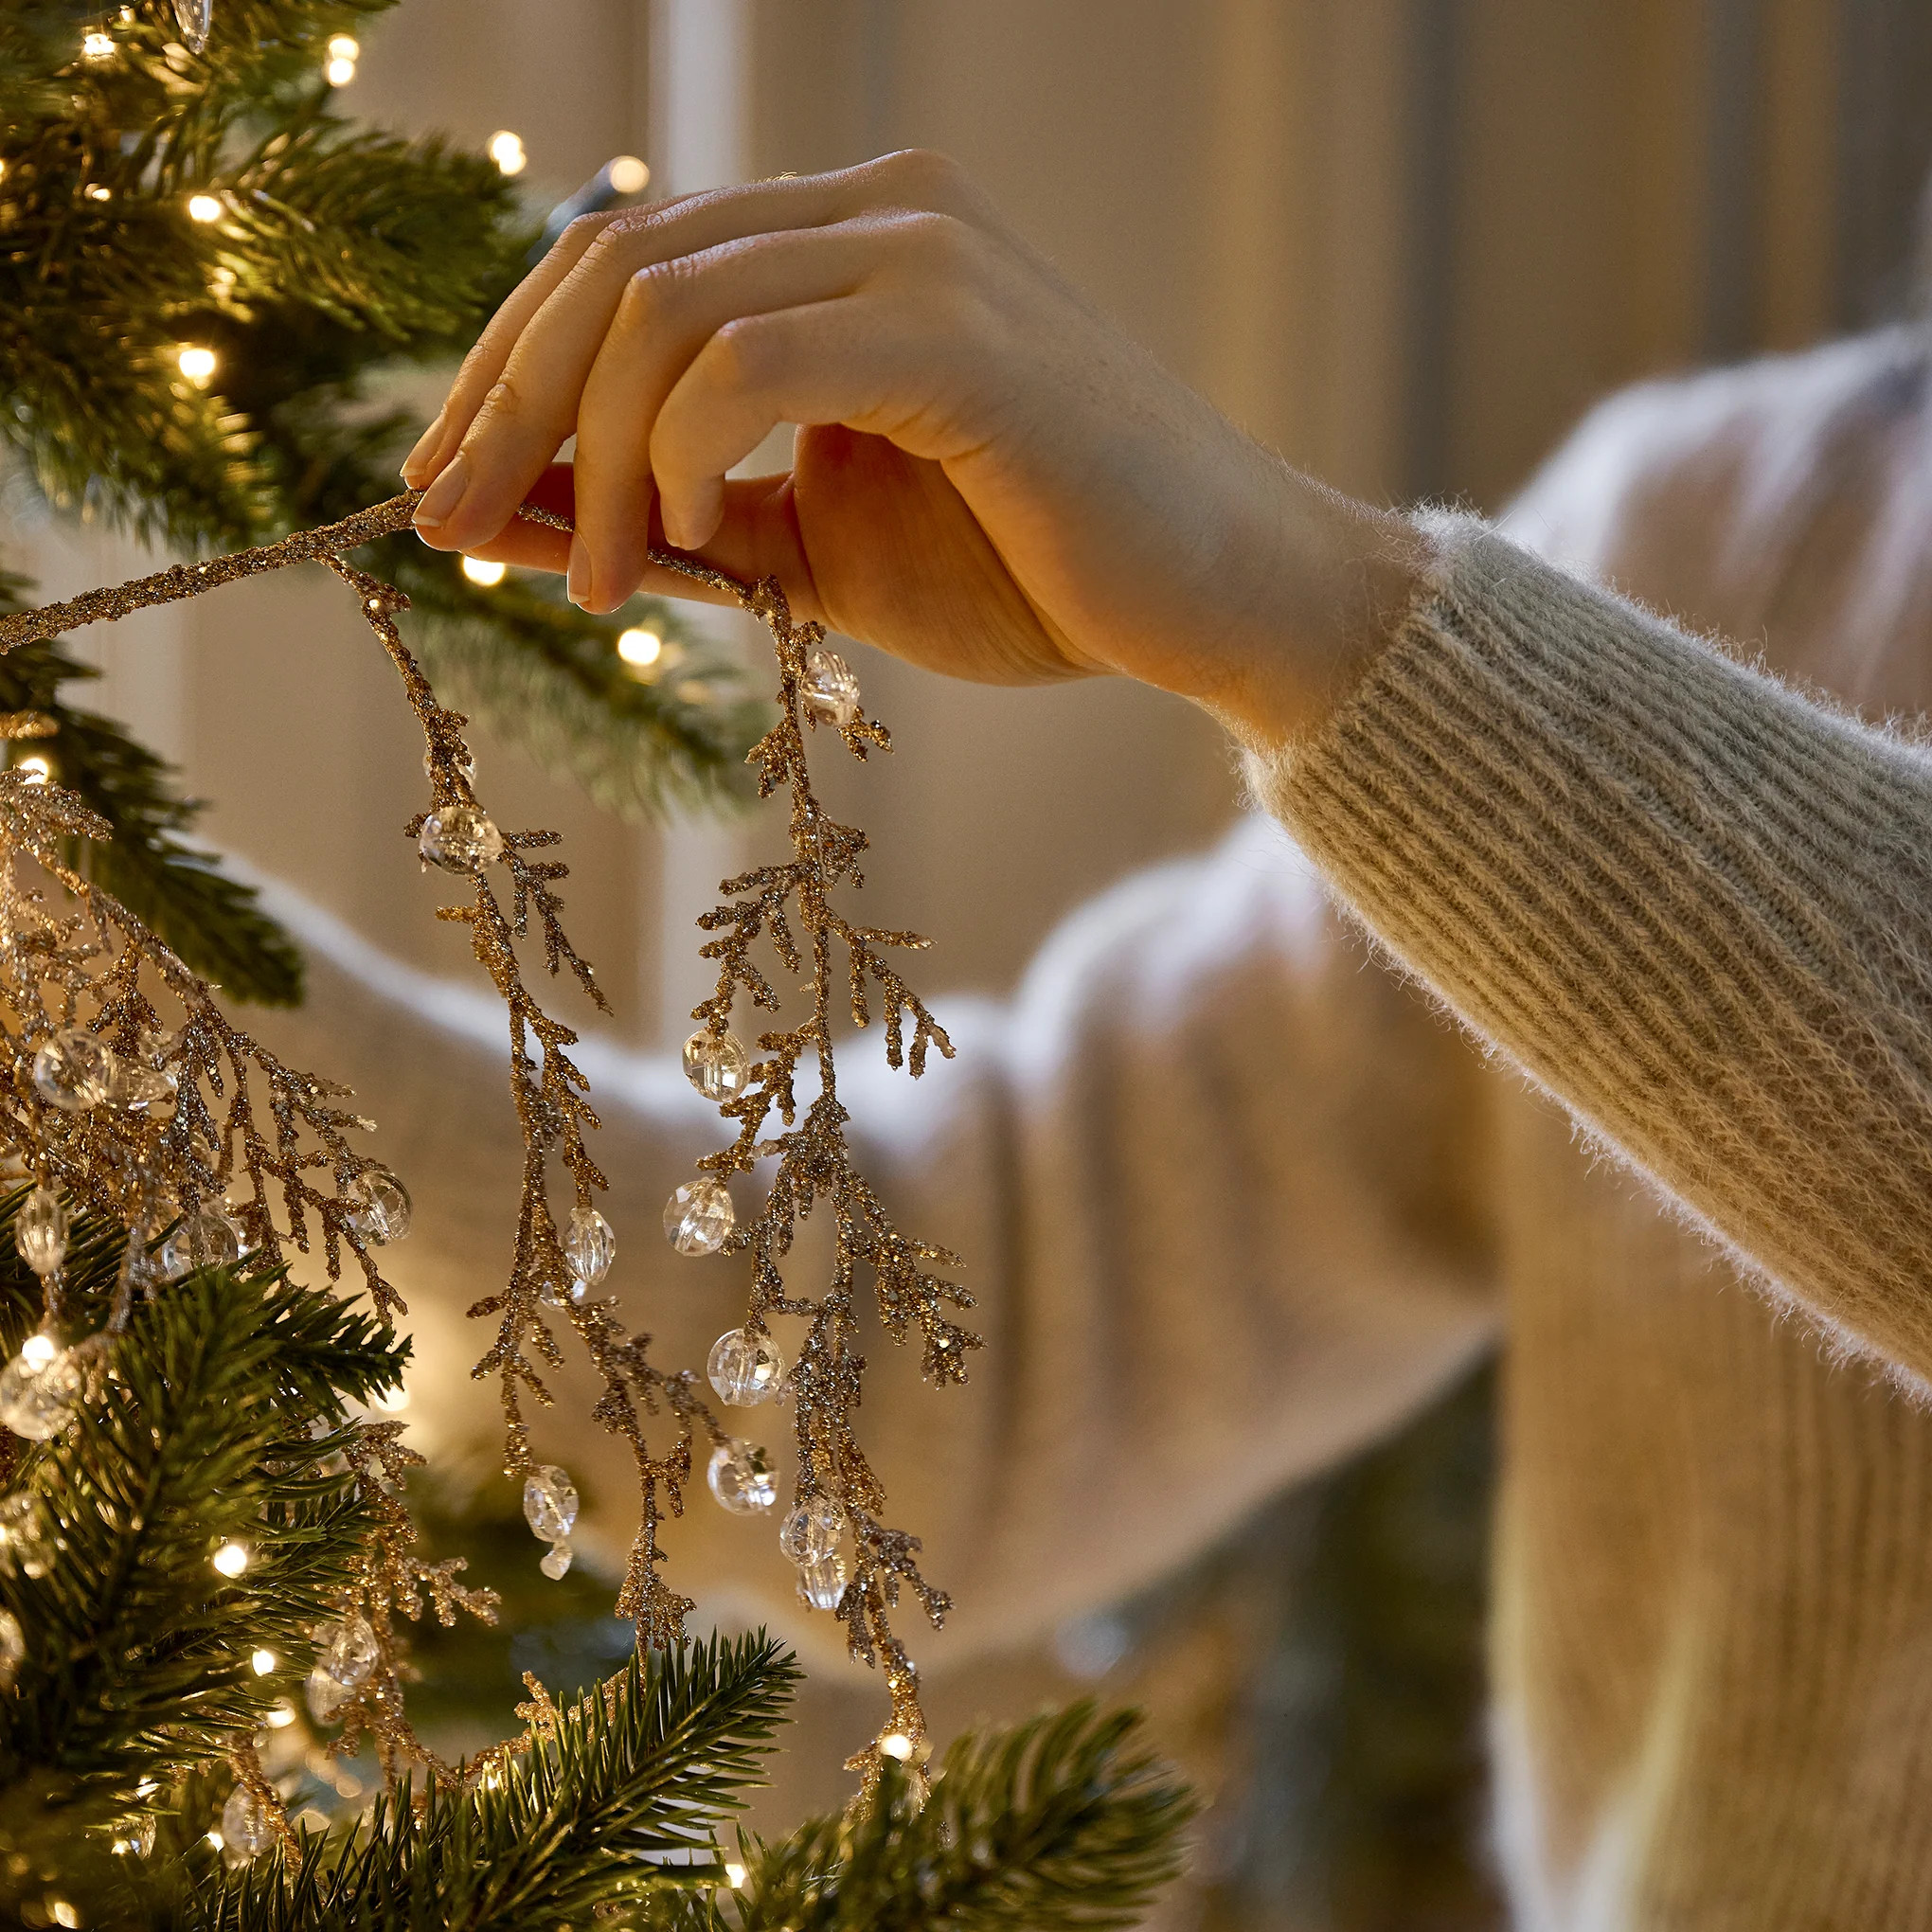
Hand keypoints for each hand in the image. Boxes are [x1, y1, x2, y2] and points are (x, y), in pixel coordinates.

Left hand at [405, 150, 1425, 742]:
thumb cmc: (1034, 572)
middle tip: (441, 525)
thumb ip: (681, 521)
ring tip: (591, 583)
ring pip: (667, 305)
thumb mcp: (818, 550)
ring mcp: (925, 254)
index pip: (619, 261)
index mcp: (842, 243)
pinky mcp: (963, 333)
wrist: (1217, 603)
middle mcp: (878, 211)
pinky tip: (676, 537)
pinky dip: (678, 451)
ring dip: (585, 455)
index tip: (435, 488)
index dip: (502, 372)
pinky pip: (754, 359)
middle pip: (614, 263)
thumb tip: (515, 523)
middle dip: (500, 403)